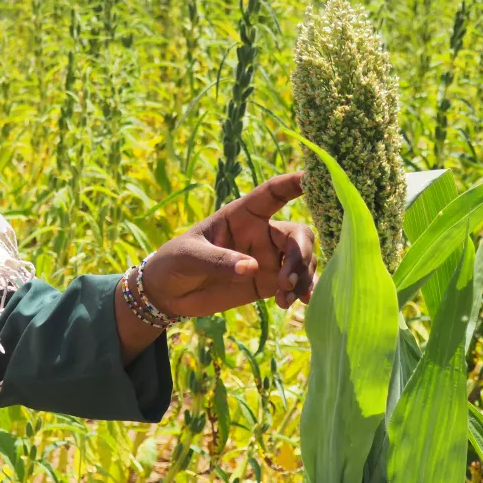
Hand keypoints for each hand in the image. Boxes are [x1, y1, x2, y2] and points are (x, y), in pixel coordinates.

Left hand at [142, 172, 315, 317]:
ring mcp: (268, 258)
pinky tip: (289, 304)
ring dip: (303, 277)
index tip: (313, 178)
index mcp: (241, 215)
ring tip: (286, 297)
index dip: (293, 184)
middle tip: (287, 281)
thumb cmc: (175, 261)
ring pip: (303, 259)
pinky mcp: (268, 283)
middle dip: (301, 254)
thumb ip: (219, 260)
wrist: (169, 294)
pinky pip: (296, 284)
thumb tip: (252, 267)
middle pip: (298, 234)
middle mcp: (261, 233)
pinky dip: (300, 293)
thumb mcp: (190, 256)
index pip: (272, 193)